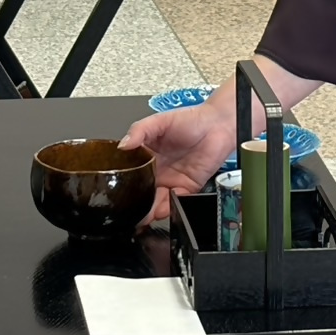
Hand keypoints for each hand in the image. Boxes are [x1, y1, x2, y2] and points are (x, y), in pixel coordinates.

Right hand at [121, 56, 322, 220]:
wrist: (218, 125)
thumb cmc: (191, 119)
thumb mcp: (159, 121)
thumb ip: (139, 131)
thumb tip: (123, 145)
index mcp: (147, 155)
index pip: (132, 173)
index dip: (124, 184)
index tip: (117, 192)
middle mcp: (158, 170)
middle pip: (143, 191)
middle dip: (137, 203)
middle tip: (129, 211)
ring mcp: (172, 180)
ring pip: (158, 200)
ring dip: (151, 209)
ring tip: (145, 215)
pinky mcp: (188, 187)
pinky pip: (177, 202)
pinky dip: (170, 208)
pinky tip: (163, 209)